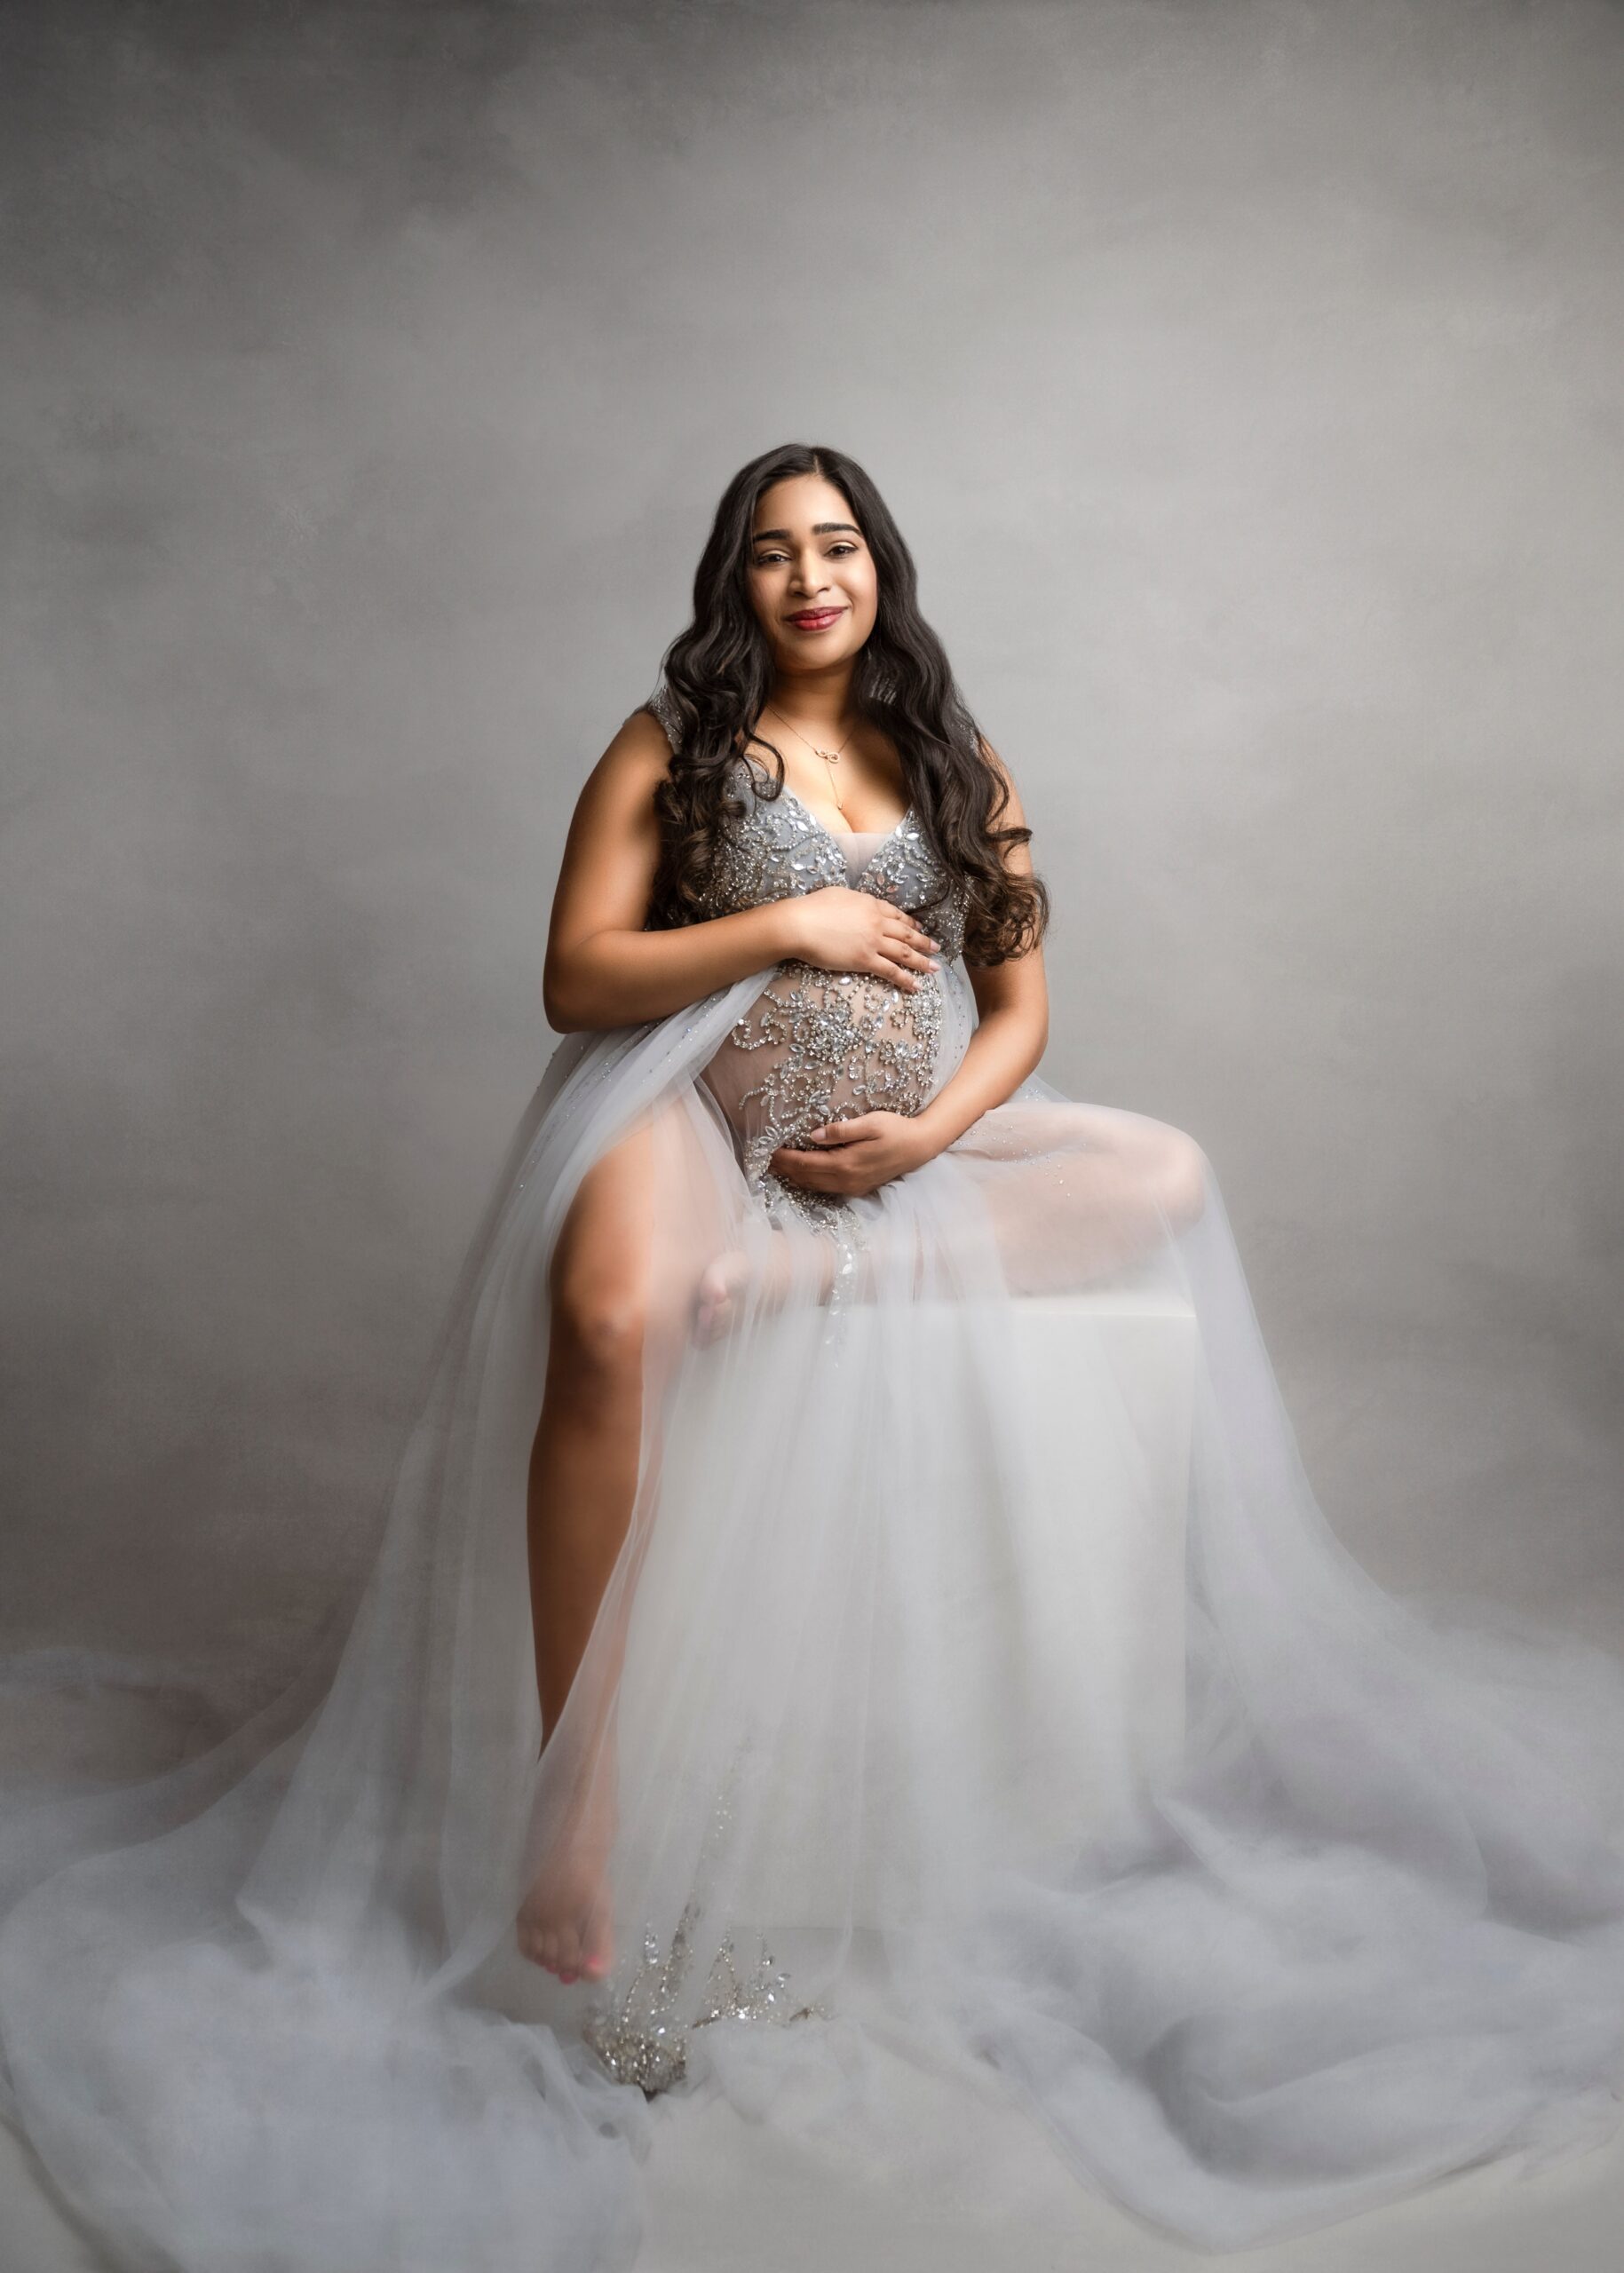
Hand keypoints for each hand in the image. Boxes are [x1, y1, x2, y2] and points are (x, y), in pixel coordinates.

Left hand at [770, 1111, 937, 1197]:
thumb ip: (842, 1130)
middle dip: (784, 1168)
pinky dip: (808, 1181)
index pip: (806, 1164)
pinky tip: (800, 1174)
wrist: (920, 1147)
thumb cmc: (896, 1129)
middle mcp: (846, 1180)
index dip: (784, 1158)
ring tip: (776, 1167)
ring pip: (813, 1185)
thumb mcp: (871, 1123)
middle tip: (763, 1158)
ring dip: (793, 1176)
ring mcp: (851, 1187)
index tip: (767, 1150)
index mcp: (846, 1164)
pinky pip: (825, 1188)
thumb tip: (813, 1136)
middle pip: (805, 1177)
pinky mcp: (856, 1187)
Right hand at [777, 888, 940, 991]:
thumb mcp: (839, 895)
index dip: (911, 924)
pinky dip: (906, 979)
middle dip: (924, 942)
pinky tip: (916, 986)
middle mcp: (877, 922)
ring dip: (922, 961)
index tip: (920, 928)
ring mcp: (873, 942)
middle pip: (906, 934)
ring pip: (904, 952)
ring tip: (934, 968)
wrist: (800, 924)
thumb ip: (854, 902)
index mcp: (871, 905)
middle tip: (937, 949)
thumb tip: (856, 905)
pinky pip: (891, 971)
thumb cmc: (812, 907)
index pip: (897, 915)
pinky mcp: (865, 960)